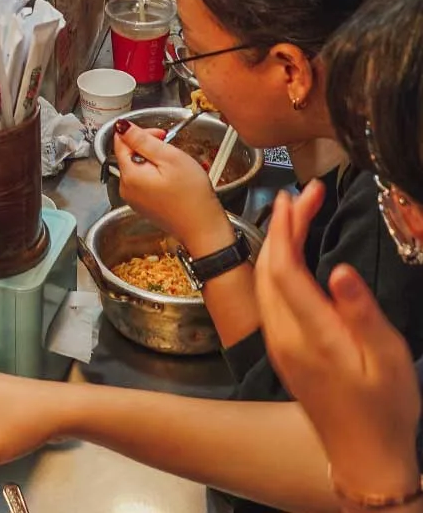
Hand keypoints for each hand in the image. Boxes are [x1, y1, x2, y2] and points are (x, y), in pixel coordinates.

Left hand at [112, 120, 231, 255]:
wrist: (204, 230)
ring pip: (139, 167)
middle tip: (172, 150)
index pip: (121, 141)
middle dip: (149, 147)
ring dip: (155, 161)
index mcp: (129, 176)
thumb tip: (121, 126)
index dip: (140, 132)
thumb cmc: (192, 196)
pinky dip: (158, 175)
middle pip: (129, 155)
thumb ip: (143, 140)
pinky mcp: (145, 205)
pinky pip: (145, 181)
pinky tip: (174, 179)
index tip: (160, 134)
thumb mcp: (170, 158)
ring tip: (176, 167)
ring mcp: (135, 199)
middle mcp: (126, 189)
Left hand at [256, 184, 421, 496]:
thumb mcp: (387, 358)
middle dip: (282, 225)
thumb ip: (362, 312)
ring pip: (264, 280)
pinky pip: (269, 295)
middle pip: (269, 268)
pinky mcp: (282, 349)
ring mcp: (279, 344)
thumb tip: (339, 269)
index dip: (287, 228)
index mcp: (309, 335)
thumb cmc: (385, 409)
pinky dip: (277, 264)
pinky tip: (293, 253)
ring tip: (298, 212)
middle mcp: (283, 336)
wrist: (366, 458)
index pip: (285, 269)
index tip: (298, 196)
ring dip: (277, 242)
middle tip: (305, 194)